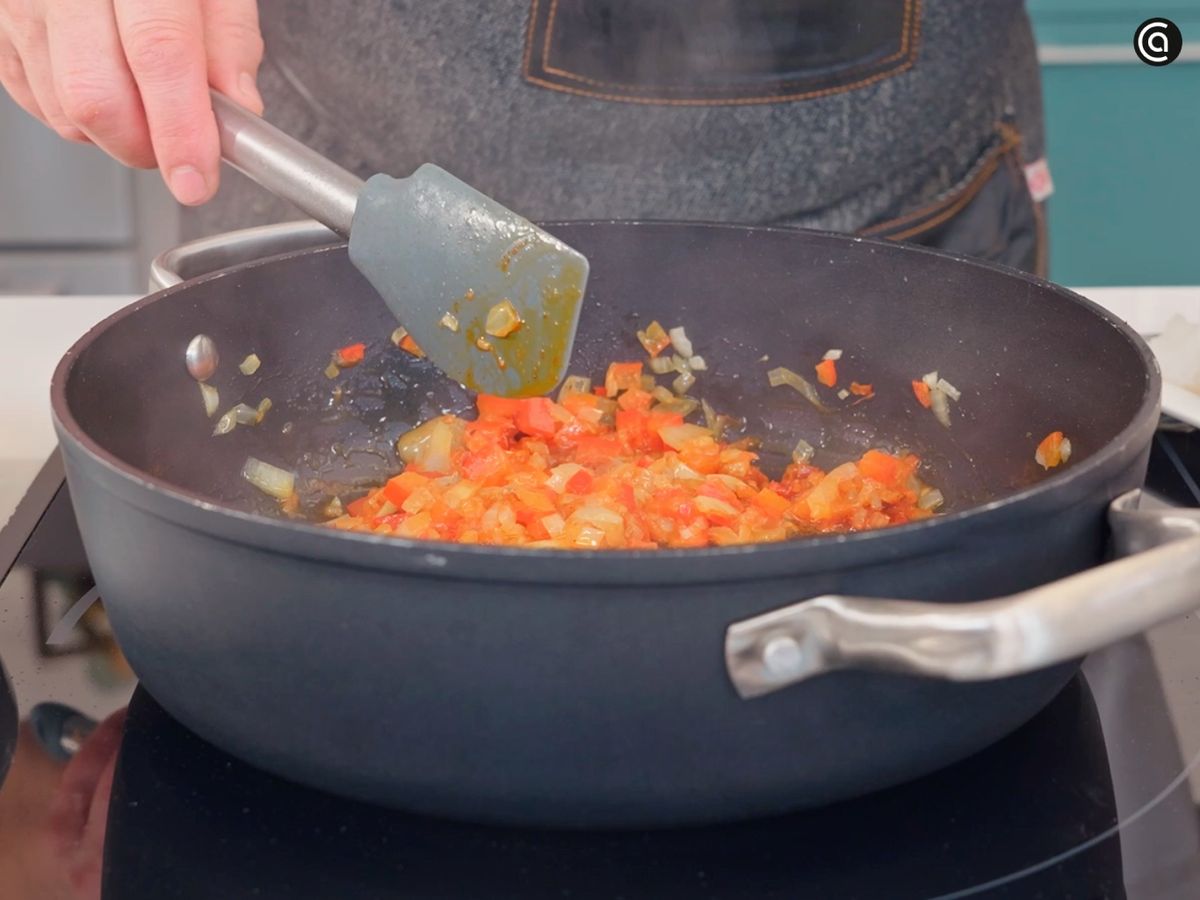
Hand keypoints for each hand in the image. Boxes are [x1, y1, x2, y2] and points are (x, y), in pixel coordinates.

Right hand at [0, 0, 263, 204]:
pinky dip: (74, 115)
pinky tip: (104, 86)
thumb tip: (237, 107)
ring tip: (146, 103)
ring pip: (60, 106)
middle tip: (180, 148)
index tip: (196, 177)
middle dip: (145, 146)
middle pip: (95, 95)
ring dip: (112, 134)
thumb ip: (230, 37)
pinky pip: (29, 95)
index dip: (180, 129)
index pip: (158, 54)